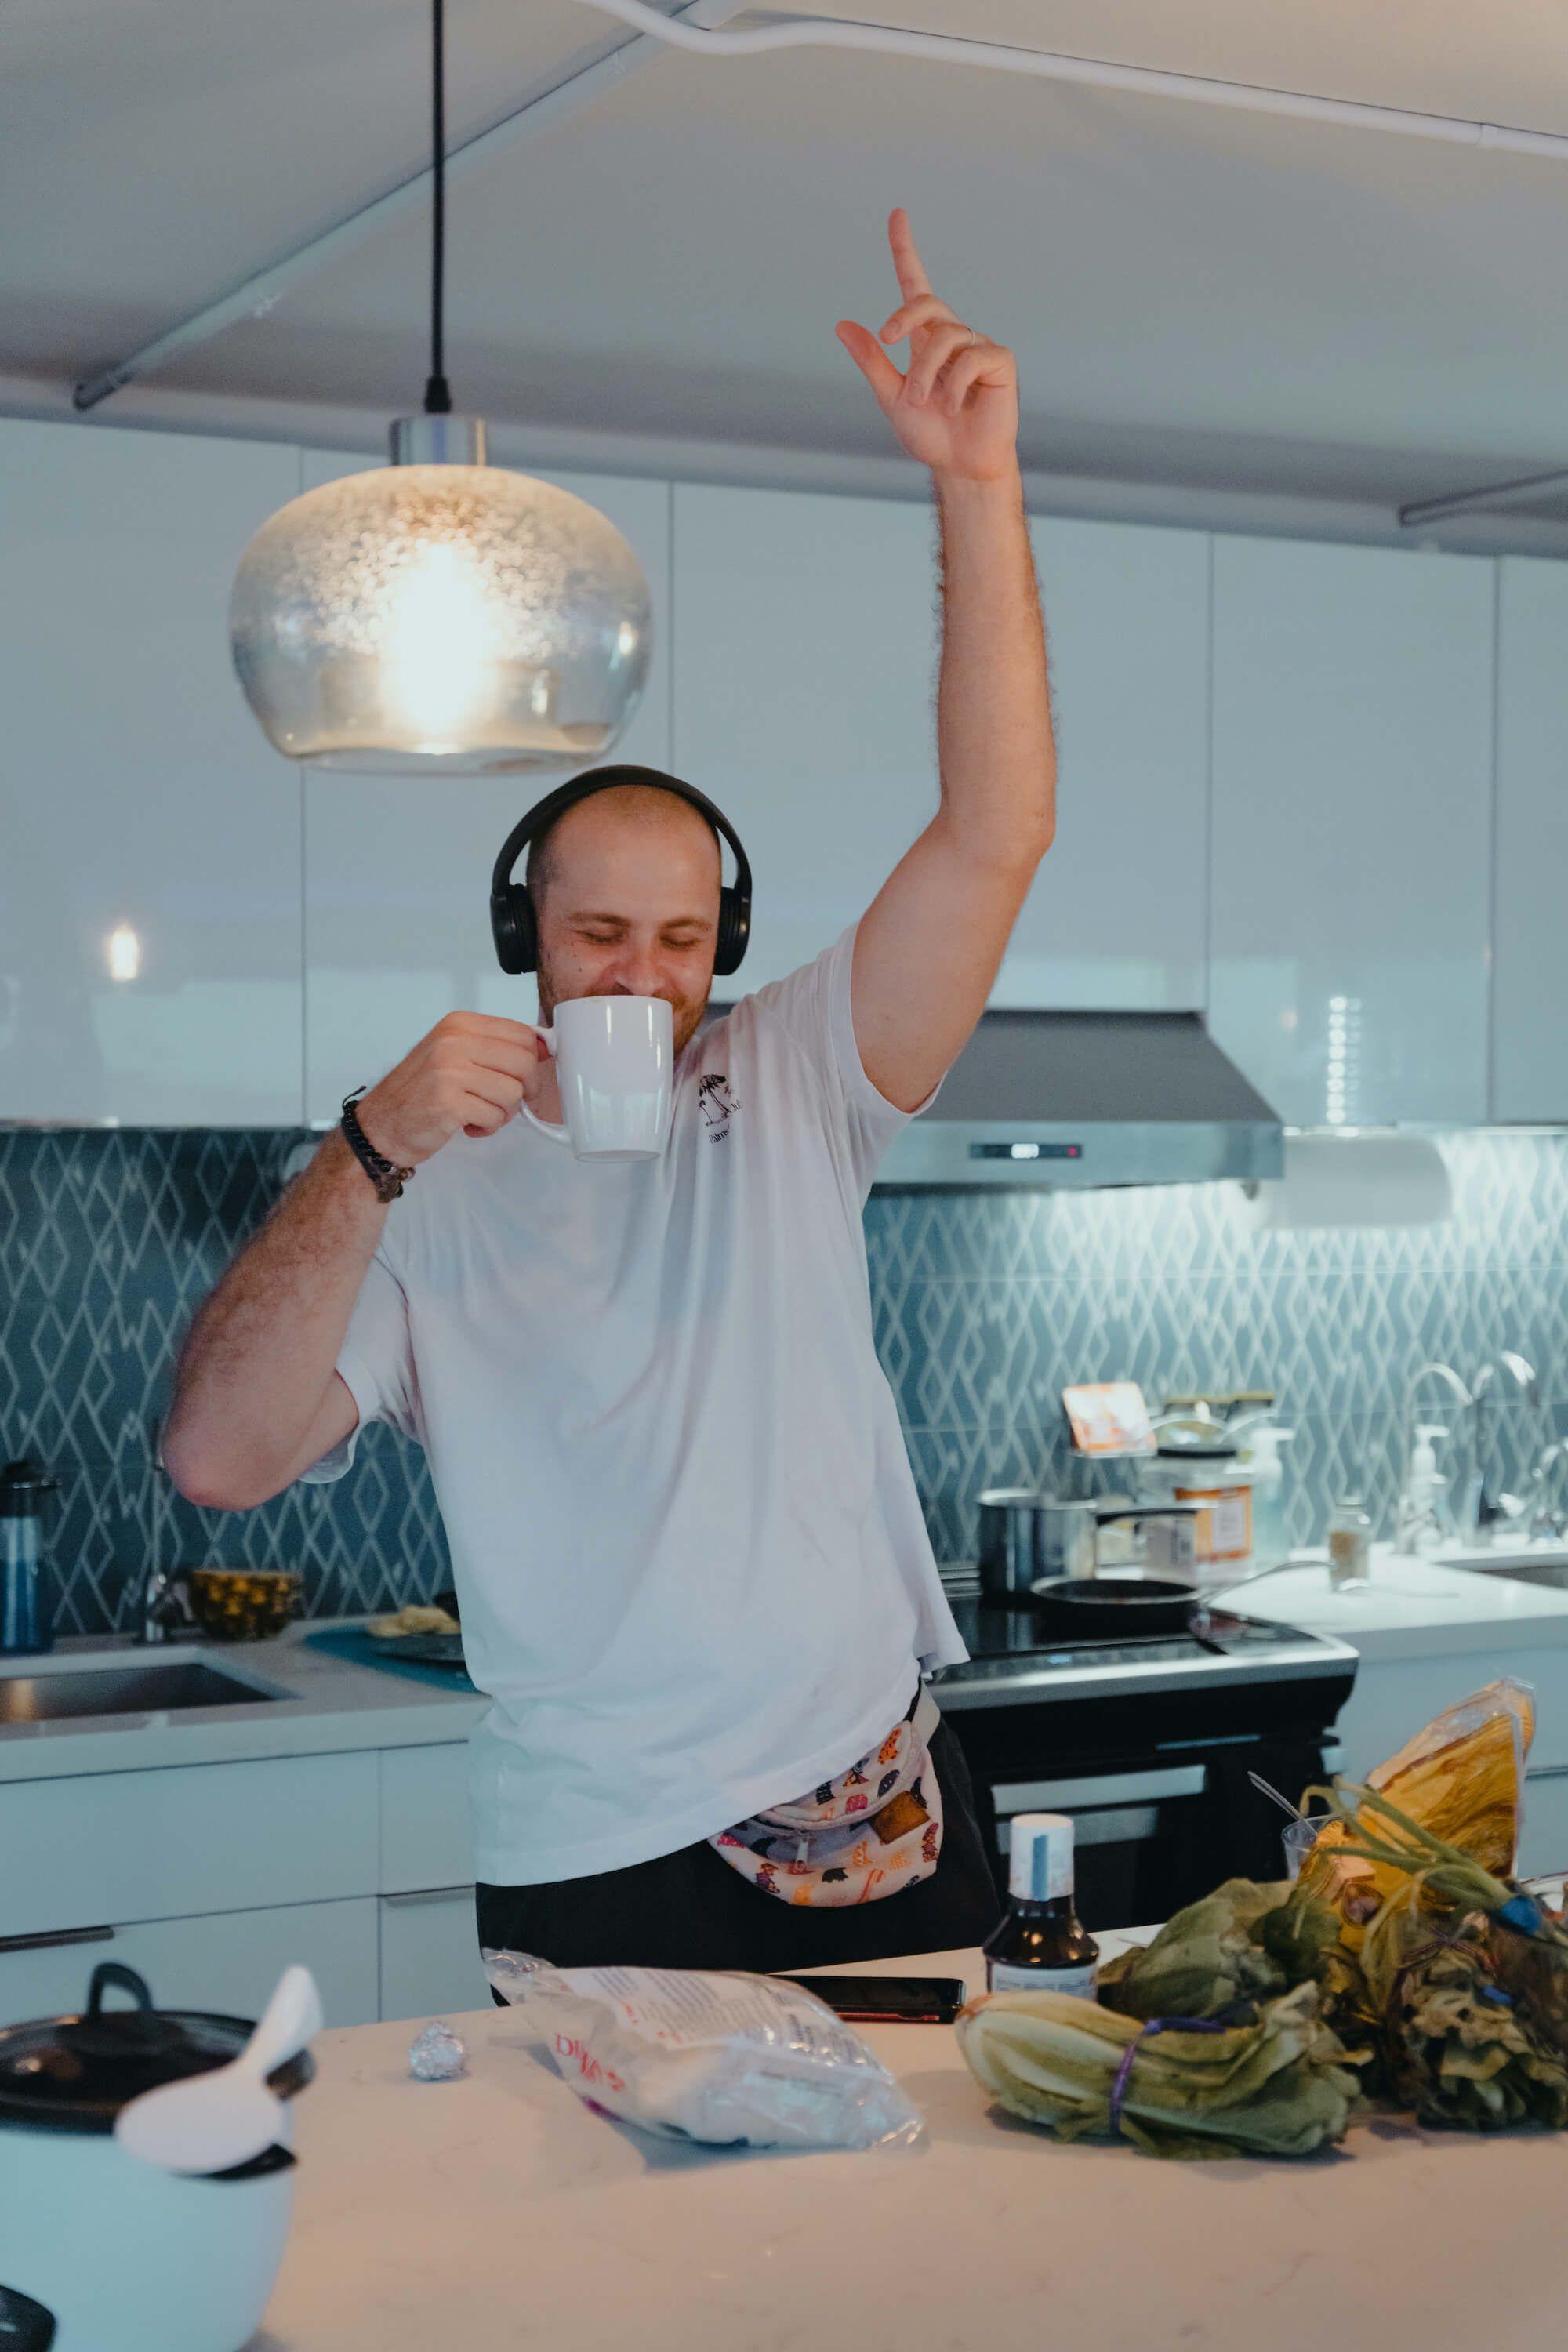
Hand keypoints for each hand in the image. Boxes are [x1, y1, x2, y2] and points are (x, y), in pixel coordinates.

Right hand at [355, 1012, 550, 1167]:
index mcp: (460, 1024)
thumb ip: (495, 1048)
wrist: (382, 1125)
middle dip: (523, 1090)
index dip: (533, 1061)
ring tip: (478, 1113)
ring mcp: (449, 1070)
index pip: (523, 1034)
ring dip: (502, 1113)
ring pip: (513, 1093)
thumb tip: (545, 1047)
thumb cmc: (421, 1092)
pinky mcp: (448, 1102)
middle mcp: (453, 1041)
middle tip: (502, 1101)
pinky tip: (466, 1124)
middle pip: (525, 1063)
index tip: (522, 1077)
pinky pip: (495, 1117)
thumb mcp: (455, 1054)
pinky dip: (486, 1128)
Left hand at [835, 207, 1018, 483]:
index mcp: (926, 339)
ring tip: (923, 402)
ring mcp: (978, 347)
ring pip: (945, 337)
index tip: (897, 214)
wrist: (960, 466)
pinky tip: (957, 406)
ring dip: (925, 372)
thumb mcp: (891, 396)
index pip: (916, 286)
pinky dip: (956, 385)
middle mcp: (953, 336)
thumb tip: (842, 325)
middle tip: (887, 340)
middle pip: (927, 303)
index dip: (905, 250)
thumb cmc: (930, 433)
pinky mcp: (1000, 362)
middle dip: (903, 317)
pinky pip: (973, 357)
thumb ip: (872, 361)